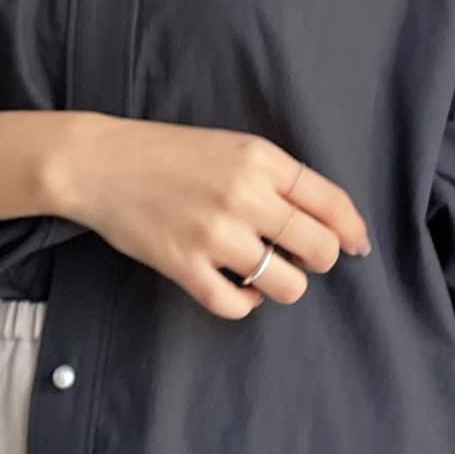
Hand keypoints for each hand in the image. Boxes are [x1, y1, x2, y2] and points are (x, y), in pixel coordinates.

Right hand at [50, 113, 370, 317]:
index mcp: (261, 159)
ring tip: (262, 272)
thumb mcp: (230, 147)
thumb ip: (276, 178)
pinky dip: (245, 303)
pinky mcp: (185, 266)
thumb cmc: (166, 155)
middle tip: (297, 257)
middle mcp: (245, 196)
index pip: (331, 202)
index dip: (351, 231)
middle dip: (318, 260)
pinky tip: (236, 287)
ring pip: (287, 285)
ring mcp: (216, 234)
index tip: (356, 246)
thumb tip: (328, 224)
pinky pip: (238, 306)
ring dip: (282, 285)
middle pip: (320, 250)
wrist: (98, 164)